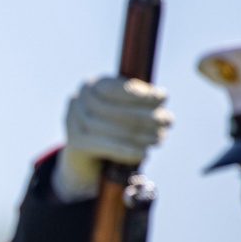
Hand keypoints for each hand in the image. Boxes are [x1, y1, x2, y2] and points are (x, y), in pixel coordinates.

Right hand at [52, 75, 170, 201]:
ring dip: (138, 135)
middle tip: (167, 121)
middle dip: (144, 115)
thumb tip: (161, 97)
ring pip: (109, 128)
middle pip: (114, 109)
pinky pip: (102, 145)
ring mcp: (73, 121)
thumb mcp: (124, 107)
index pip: (115, 87)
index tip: (163, 97)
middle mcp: (78, 99)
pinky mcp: (75, 142)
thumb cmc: (112, 126)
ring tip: (159, 138)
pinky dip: (125, 150)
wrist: (86, 156)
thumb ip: (138, 100)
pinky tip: (142, 153)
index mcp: (92, 85)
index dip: (140, 92)